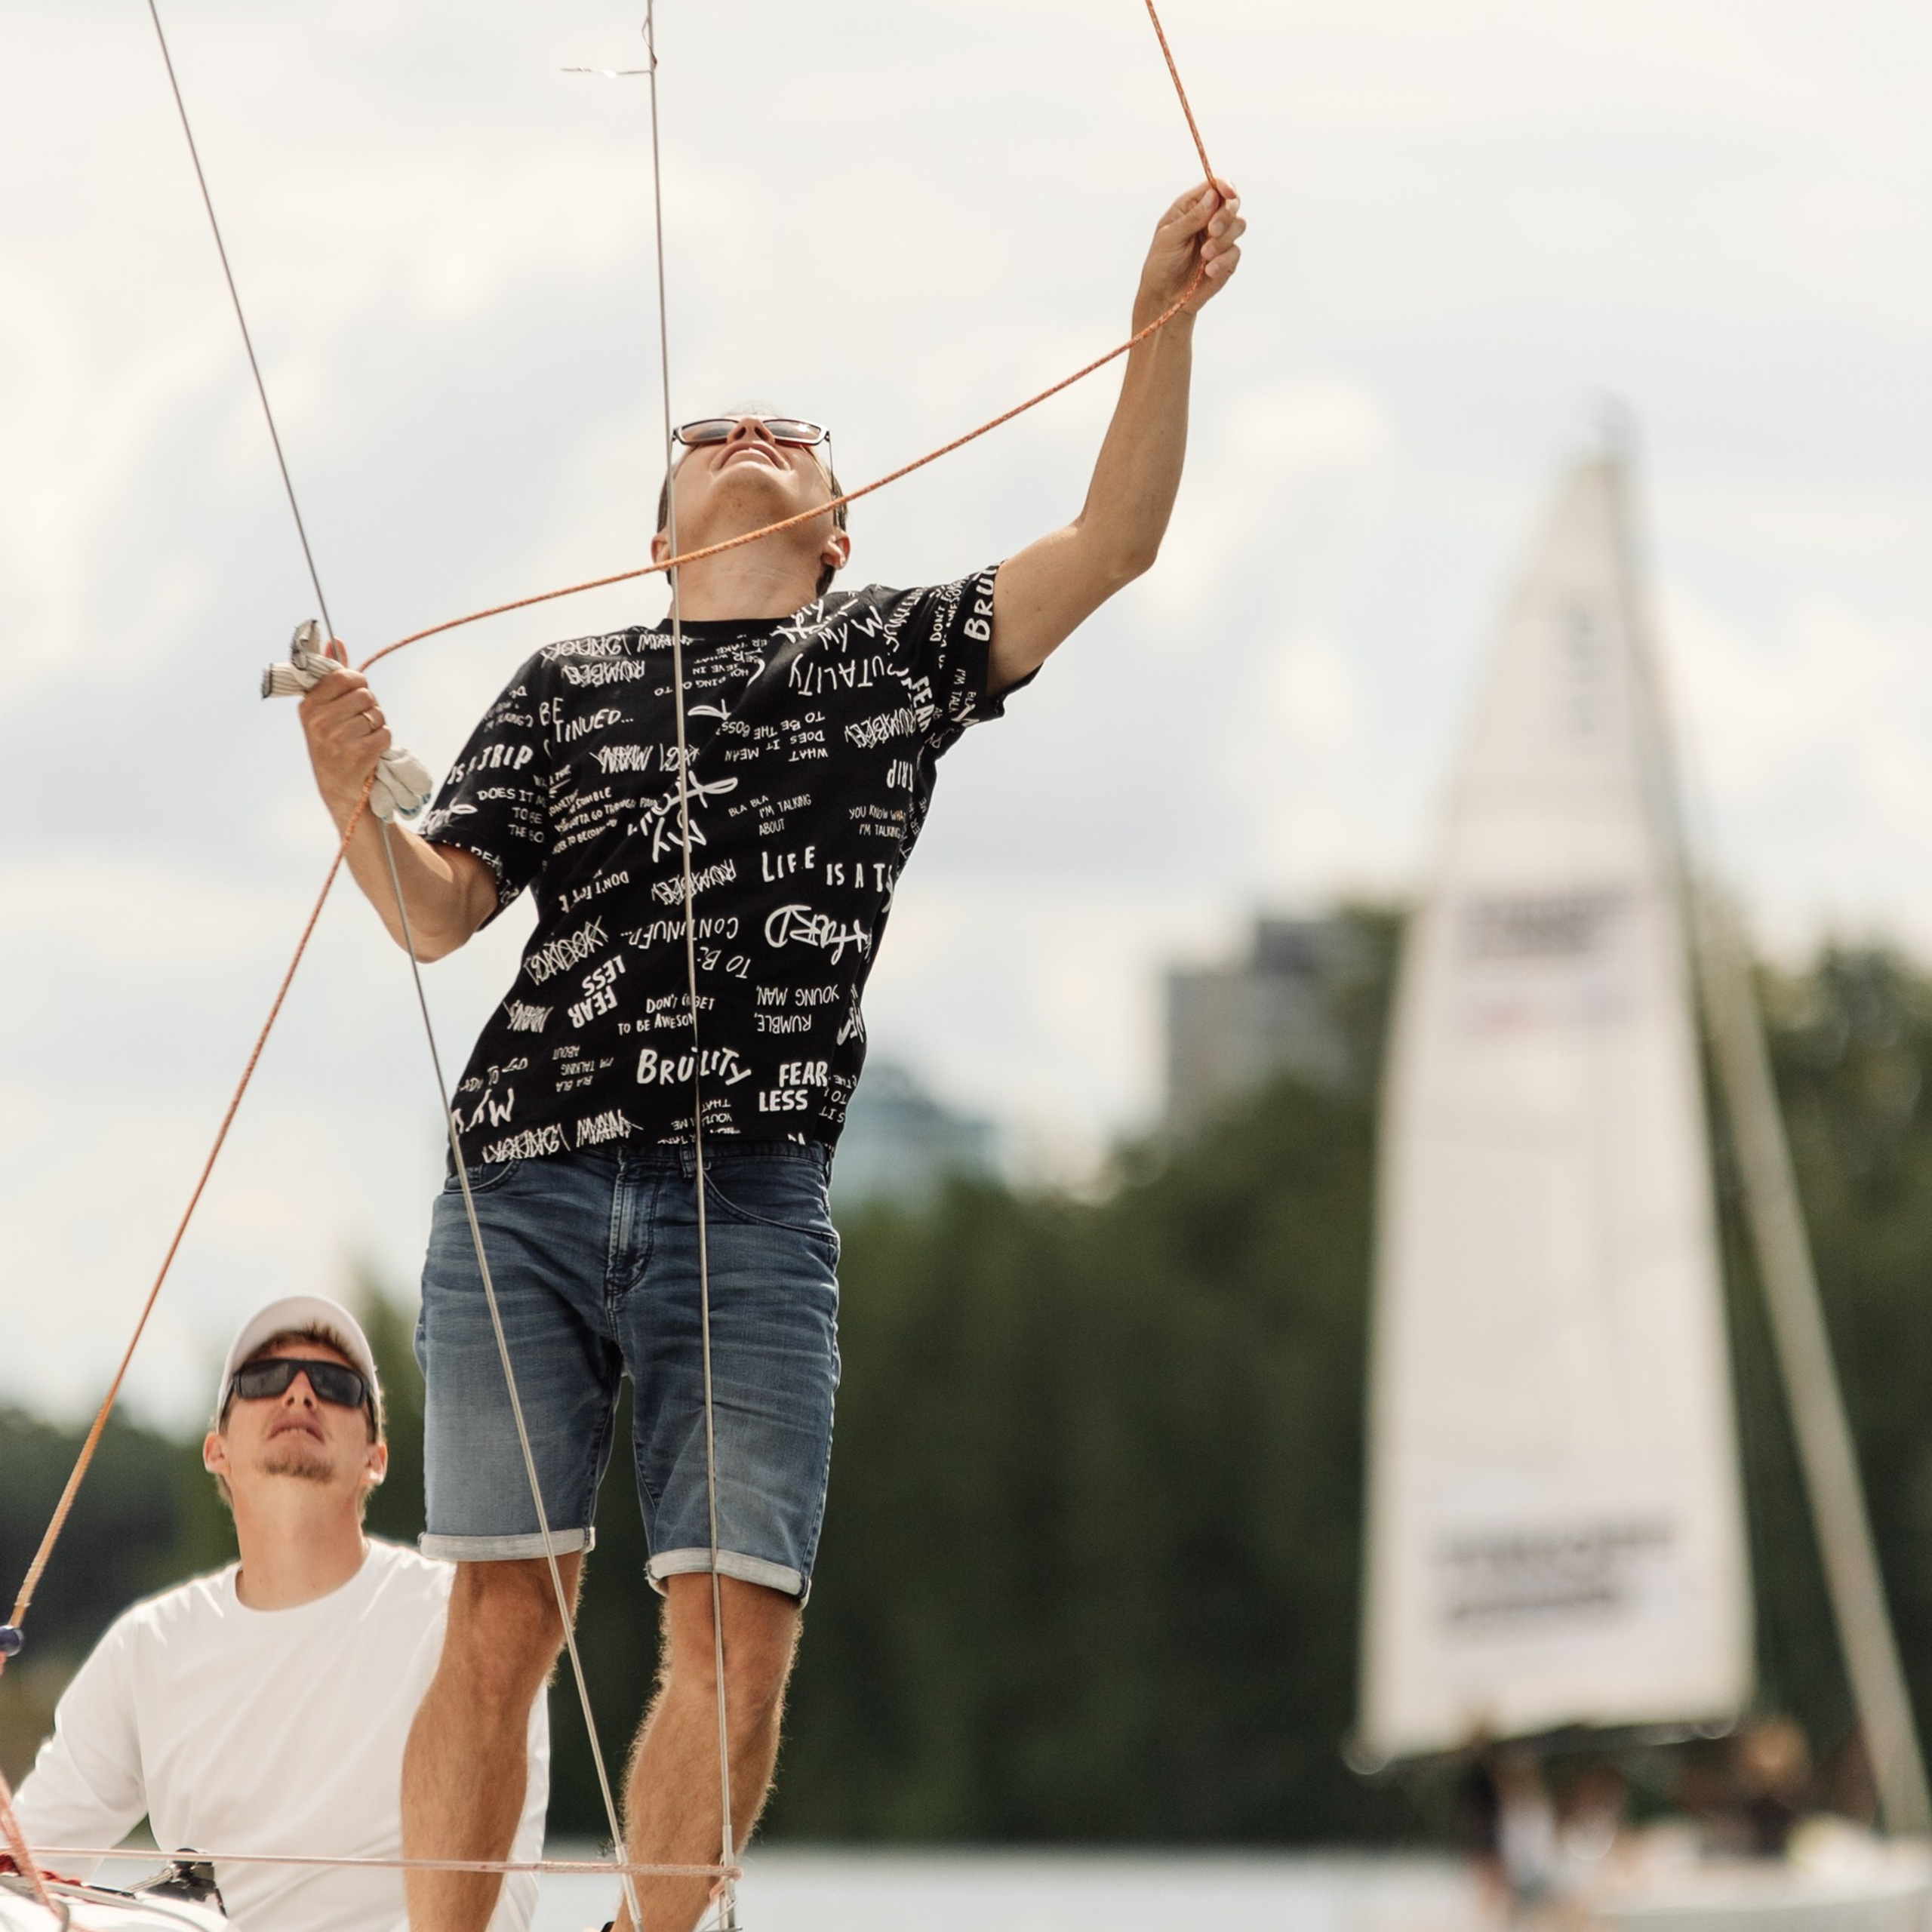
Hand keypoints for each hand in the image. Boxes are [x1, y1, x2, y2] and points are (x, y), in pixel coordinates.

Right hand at [298, 637, 392, 825]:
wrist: (340, 789)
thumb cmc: (334, 744)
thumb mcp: (325, 710)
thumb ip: (331, 675)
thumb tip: (336, 641)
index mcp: (308, 706)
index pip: (343, 676)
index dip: (357, 682)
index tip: (354, 694)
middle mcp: (318, 721)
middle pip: (365, 693)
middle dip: (370, 705)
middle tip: (359, 722)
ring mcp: (337, 738)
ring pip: (377, 713)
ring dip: (377, 724)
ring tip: (363, 737)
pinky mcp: (357, 753)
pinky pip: (385, 732)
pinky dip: (384, 741)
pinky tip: (370, 750)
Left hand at [1134, 179, 1243, 326]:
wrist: (1165, 298)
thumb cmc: (1161, 264)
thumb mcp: (1170, 238)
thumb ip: (1192, 217)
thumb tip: (1213, 195)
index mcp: (1192, 208)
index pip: (1214, 187)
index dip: (1225, 186)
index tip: (1228, 194)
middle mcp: (1209, 219)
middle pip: (1232, 203)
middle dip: (1225, 215)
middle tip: (1212, 231)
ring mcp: (1220, 239)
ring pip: (1238, 225)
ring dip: (1223, 240)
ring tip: (1205, 256)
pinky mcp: (1227, 259)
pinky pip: (1235, 252)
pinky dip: (1223, 260)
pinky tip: (1209, 271)